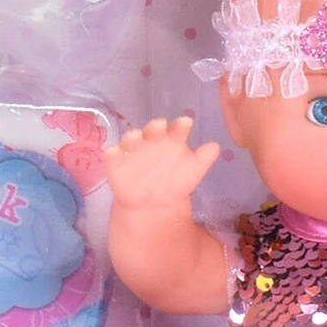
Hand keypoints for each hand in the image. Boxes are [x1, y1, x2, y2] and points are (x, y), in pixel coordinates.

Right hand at [103, 116, 219, 211]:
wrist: (156, 204)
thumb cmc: (176, 181)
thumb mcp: (193, 171)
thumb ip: (203, 159)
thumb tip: (215, 146)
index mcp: (172, 138)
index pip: (177, 129)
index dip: (181, 126)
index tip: (186, 123)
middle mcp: (152, 140)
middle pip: (153, 129)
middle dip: (155, 127)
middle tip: (160, 125)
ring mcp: (134, 150)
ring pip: (131, 139)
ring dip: (132, 136)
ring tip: (135, 136)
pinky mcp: (117, 162)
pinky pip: (112, 155)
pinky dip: (111, 152)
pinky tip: (112, 152)